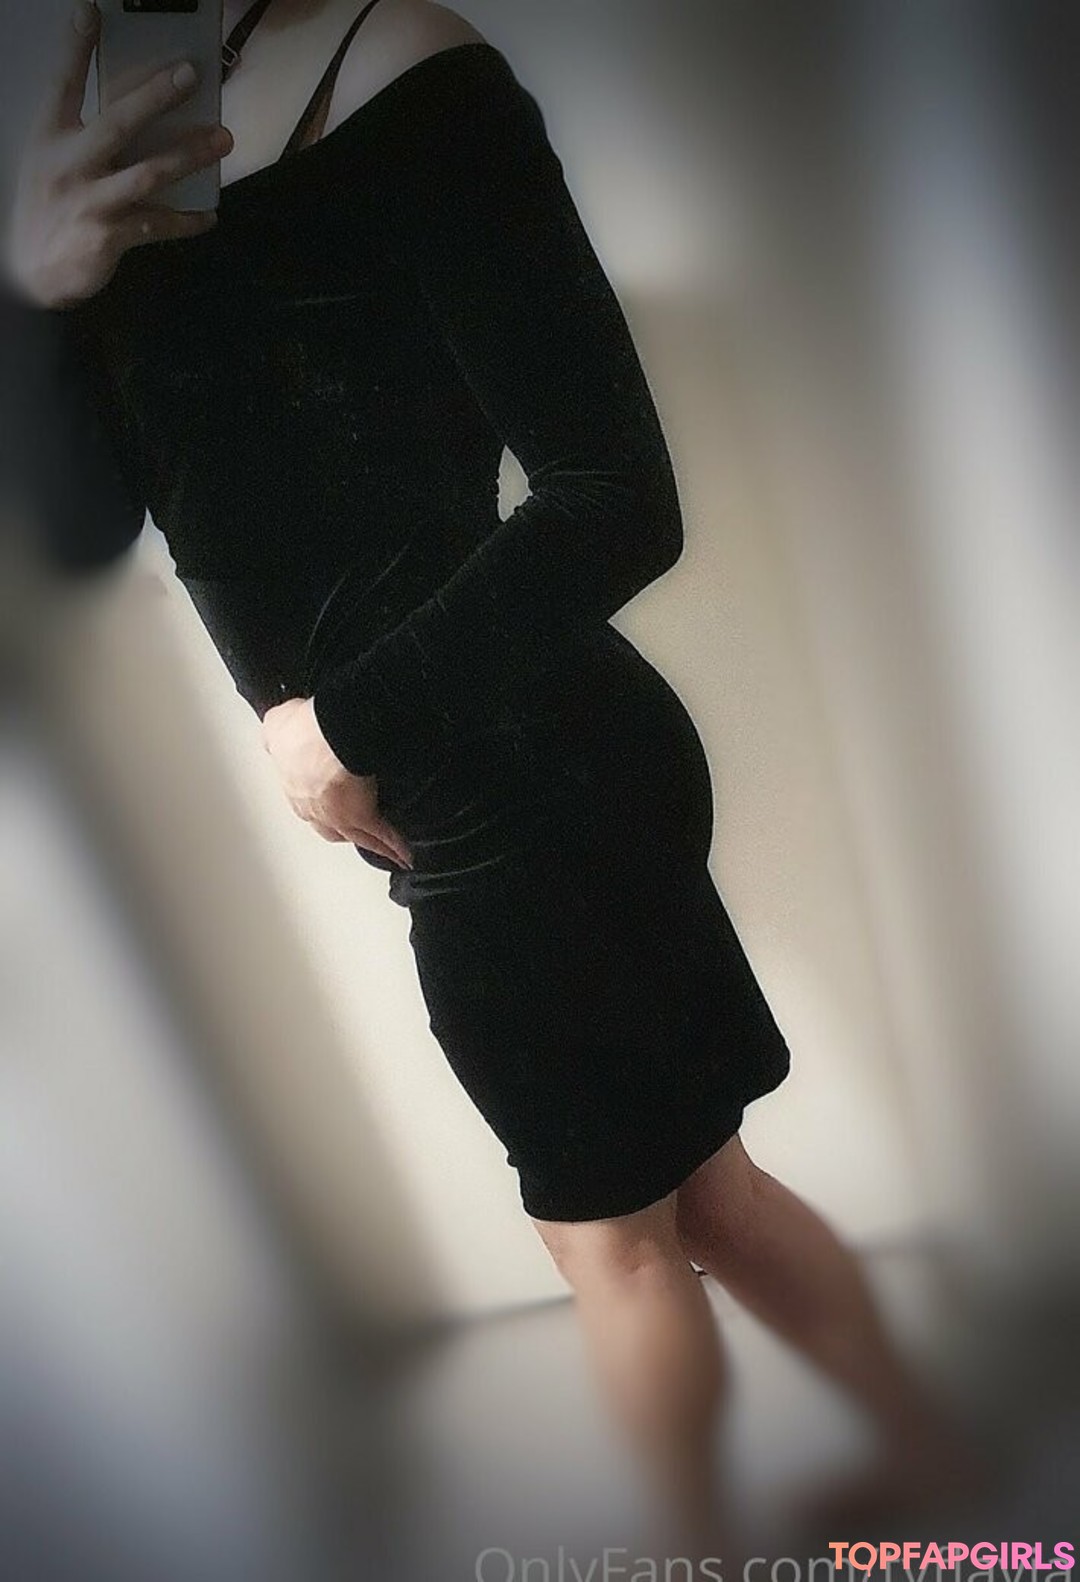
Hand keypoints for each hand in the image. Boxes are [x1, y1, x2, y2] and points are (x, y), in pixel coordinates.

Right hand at [3, 0, 232, 309]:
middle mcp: (68, 165)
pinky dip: (186, 221)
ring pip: (147, 174)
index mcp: (50, 138)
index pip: (62, 83)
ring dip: (189, 156)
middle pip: (116, 123)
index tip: (90, 10)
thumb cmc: (51, 206)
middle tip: (189, 75)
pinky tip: (209, 216)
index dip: (75, 46)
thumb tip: (143, 112)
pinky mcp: (108, 237)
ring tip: (223, 140)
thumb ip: (89, 137)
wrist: (31, 271)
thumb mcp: (54, 161)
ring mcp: (89, 201)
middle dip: (155, 97)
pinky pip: (157, 225)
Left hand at [261, 696, 414, 869]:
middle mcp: (313, 809)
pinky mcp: (363, 816)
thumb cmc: (301, 730)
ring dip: (372, 846)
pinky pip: (382, 835)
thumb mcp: (278, 725)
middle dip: (343, 832)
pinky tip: (404, 853)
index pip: (306, 805)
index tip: (329, 808)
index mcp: (294, 787)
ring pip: (358, 838)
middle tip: (358, 834)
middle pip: (330, 829)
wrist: (326, 737)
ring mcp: (338, 817)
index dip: (319, 808)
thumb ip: (277, 733)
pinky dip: (394, 845)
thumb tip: (275, 733)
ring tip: (387, 853)